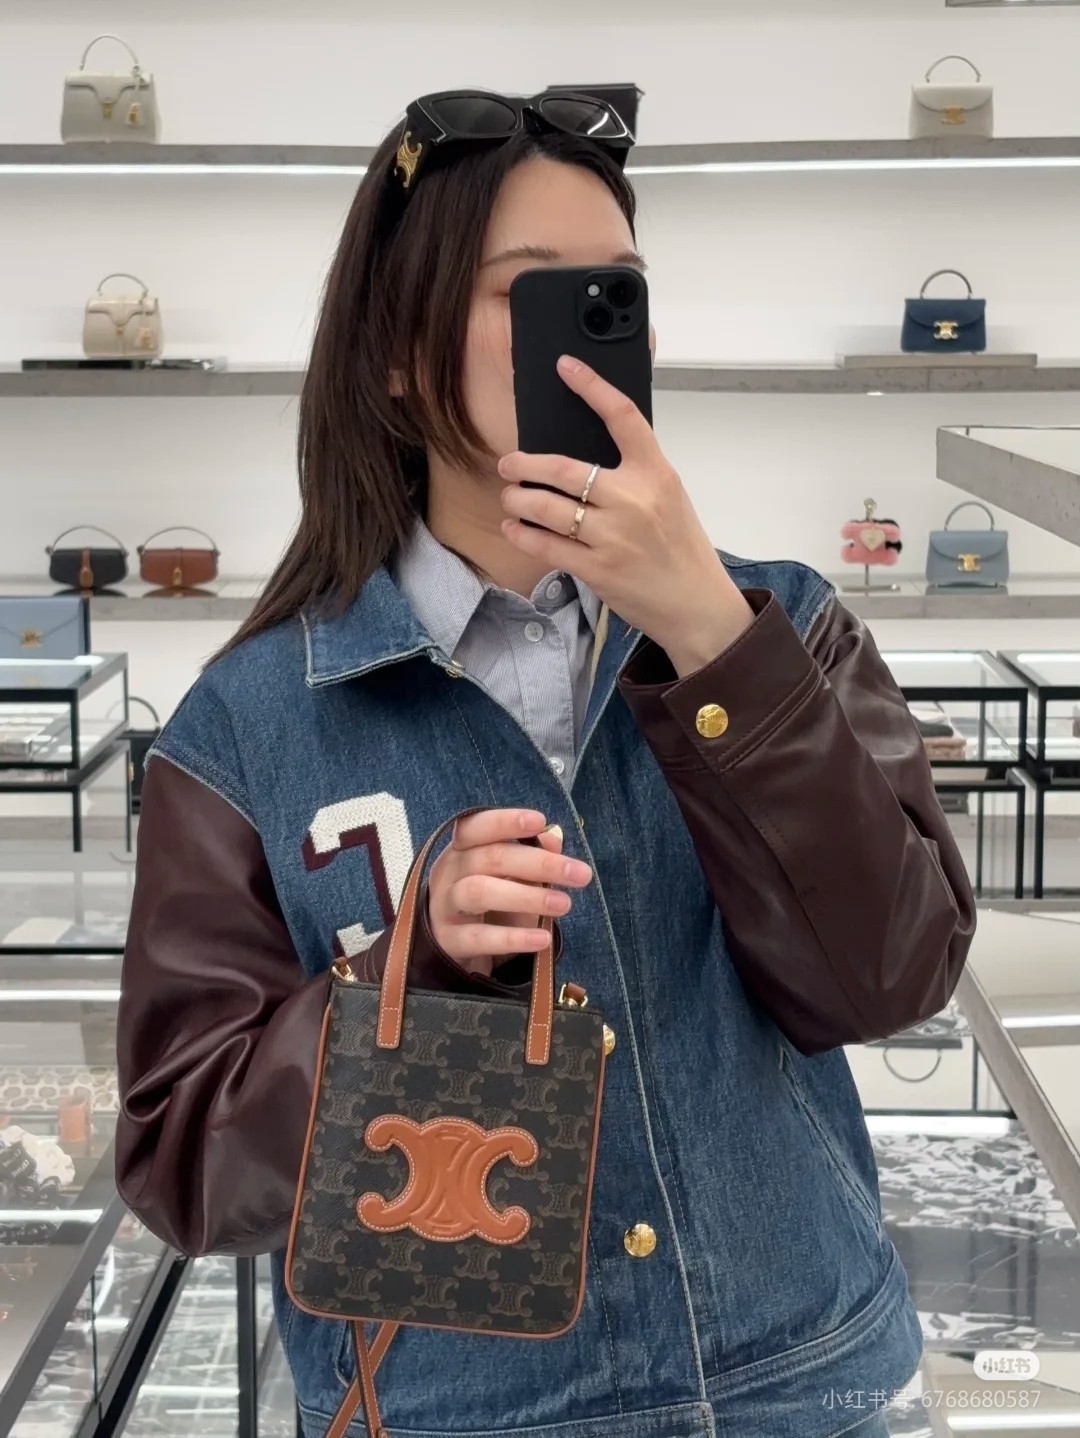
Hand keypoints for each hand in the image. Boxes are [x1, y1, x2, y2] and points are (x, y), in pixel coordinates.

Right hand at [427, 808, 592, 977]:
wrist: (454, 943)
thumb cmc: (488, 899)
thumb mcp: (509, 876)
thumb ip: (530, 856)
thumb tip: (552, 839)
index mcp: (463, 848)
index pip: (476, 826)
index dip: (505, 821)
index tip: (540, 821)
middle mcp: (449, 871)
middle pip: (491, 858)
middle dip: (540, 864)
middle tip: (581, 874)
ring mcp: (445, 906)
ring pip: (480, 892)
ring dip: (527, 897)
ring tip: (564, 904)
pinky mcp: (449, 941)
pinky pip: (479, 937)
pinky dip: (513, 938)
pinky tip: (542, 939)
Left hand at [497, 355, 753, 673]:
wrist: (697, 604)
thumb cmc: (681, 549)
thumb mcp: (669, 497)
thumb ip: (636, 473)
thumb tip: (586, 454)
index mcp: (656, 473)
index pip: (622, 417)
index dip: (592, 386)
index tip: (566, 367)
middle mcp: (633, 500)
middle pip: (564, 468)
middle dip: (525, 464)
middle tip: (508, 463)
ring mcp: (614, 536)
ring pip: (547, 508)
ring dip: (518, 500)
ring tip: (510, 497)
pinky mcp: (597, 568)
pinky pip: (546, 545)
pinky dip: (522, 534)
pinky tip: (514, 527)